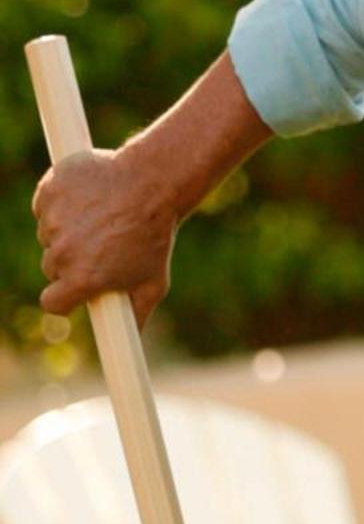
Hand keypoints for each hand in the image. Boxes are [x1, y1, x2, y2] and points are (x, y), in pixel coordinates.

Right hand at [32, 148, 178, 324]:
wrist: (157, 182)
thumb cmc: (156, 234)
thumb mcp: (154, 280)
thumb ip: (137, 314)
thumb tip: (130, 342)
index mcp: (81, 277)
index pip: (52, 302)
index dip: (65, 295)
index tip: (77, 285)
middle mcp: (62, 251)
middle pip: (52, 266)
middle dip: (74, 258)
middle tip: (104, 242)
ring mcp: (53, 219)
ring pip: (50, 233)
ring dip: (69, 226)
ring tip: (103, 216)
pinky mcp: (50, 190)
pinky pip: (46, 203)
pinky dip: (62, 199)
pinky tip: (90, 195)